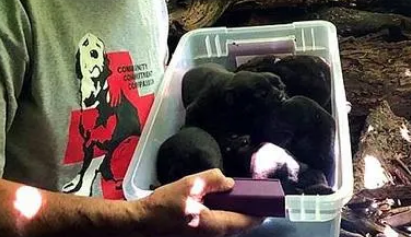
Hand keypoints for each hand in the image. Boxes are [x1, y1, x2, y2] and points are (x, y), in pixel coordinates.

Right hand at [135, 168, 261, 235]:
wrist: (141, 222)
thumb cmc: (164, 205)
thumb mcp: (190, 185)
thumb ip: (213, 179)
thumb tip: (230, 183)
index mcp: (214, 224)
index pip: (245, 222)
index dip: (259, 213)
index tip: (268, 204)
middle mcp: (213, 235)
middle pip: (238, 225)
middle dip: (248, 212)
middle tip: (254, 196)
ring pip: (228, 226)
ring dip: (235, 213)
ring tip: (237, 196)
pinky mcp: (197, 234)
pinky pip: (217, 225)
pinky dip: (223, 215)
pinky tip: (219, 202)